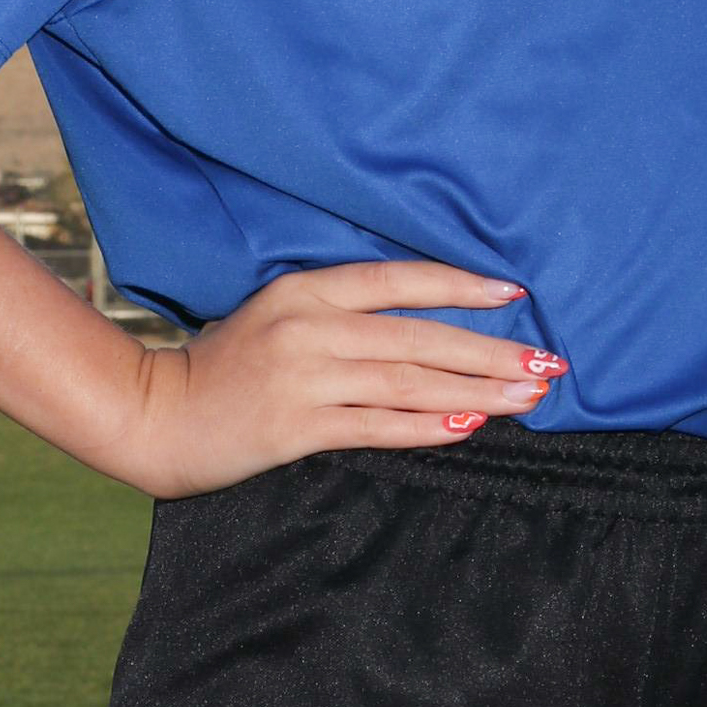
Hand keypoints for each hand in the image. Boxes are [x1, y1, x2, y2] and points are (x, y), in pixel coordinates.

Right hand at [126, 260, 566, 497]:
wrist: (159, 415)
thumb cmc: (227, 366)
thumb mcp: (280, 316)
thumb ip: (341, 314)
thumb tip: (426, 326)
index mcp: (306, 290)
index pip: (399, 280)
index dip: (459, 286)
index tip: (515, 297)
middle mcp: (308, 326)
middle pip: (418, 336)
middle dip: (490, 351)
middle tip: (547, 364)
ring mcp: (302, 377)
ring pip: (407, 380)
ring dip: (475, 390)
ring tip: (527, 397)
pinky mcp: (295, 426)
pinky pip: (377, 425)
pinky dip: (427, 425)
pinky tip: (469, 425)